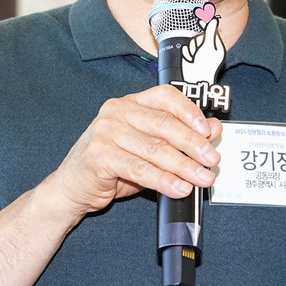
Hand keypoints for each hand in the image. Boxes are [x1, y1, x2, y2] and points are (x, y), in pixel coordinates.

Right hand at [43, 84, 221, 222]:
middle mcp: (117, 111)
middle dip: (193, 144)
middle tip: (211, 160)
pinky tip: (179, 188)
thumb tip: (213, 129)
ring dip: (184, 166)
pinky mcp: (99, 156)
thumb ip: (179, 136)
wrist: (72, 188)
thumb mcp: (149, 148)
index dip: (190, 112)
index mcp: (131, 103)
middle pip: (164, 124)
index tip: (208, 130)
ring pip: (155, 149)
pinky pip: (140, 169)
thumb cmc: (111, 165)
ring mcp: (105, 132)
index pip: (165, 96)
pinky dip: (163, 181)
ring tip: (201, 179)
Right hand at [181, 17, 224, 83]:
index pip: (210, 31)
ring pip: (191, 42)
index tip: (200, 16)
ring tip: (194, 58)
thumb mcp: (208, 46)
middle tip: (199, 52)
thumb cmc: (205, 66)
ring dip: (191, 50)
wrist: (195, 81)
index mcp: (216, 46)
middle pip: (198, 36)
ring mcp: (199, 53)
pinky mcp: (191, 57)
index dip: (205, 24)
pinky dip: (187, 55)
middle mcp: (208, 49)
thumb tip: (214, 20)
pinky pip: (185, 49)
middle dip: (196, 43)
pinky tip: (190, 60)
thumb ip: (210, 32)